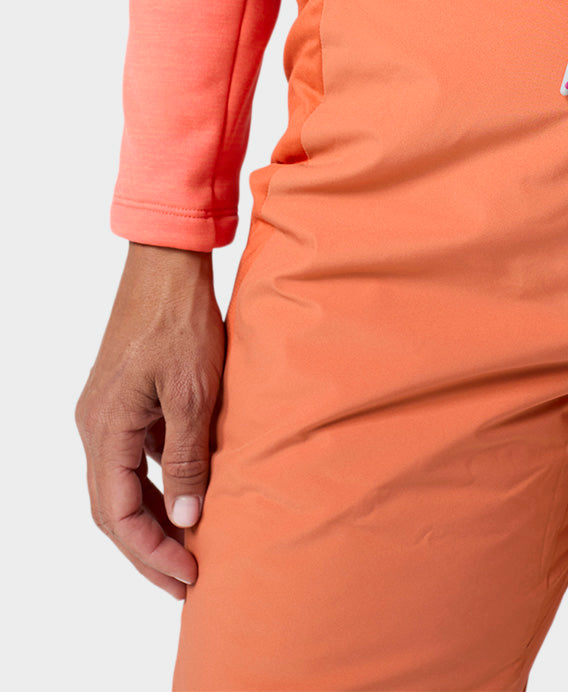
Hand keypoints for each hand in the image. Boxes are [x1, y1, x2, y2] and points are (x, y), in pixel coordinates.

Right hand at [75, 241, 225, 599]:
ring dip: (154, 519)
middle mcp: (95, 426)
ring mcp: (107, 412)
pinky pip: (135, 457)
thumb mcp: (194, 392)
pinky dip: (158, 484)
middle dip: (149, 549)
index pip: (117, 514)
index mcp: (105, 428)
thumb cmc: (180, 321)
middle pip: (114, 508)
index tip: (188, 576)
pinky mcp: (125, 399)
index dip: (151, 553)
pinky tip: (187, 495)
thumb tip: (188, 516)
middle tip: (187, 581)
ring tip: (189, 549)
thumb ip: (188, 456)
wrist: (168, 265)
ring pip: (123, 484)